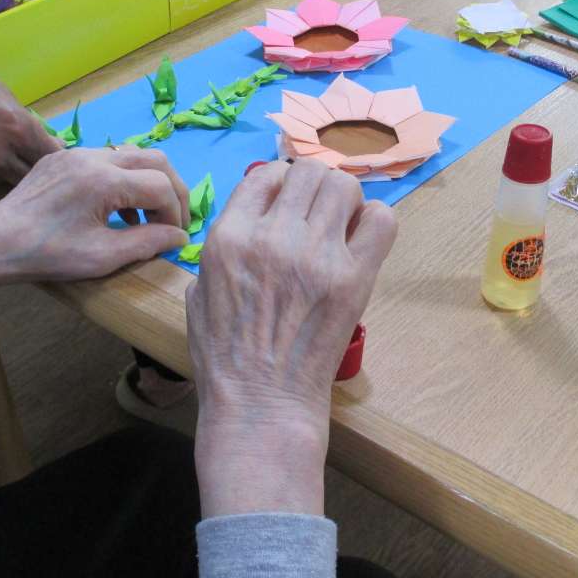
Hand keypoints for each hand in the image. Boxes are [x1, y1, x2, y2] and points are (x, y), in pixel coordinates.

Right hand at [0, 54, 60, 189]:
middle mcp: (1, 156)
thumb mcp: (3, 96)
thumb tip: (53, 145)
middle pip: (30, 181)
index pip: (52, 159)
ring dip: (0, 174)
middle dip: (31, 176)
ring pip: (0, 183)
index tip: (54, 163)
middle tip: (28, 169)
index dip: (55, 162)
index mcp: (20, 130)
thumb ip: (29, 126)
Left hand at [0, 147, 191, 308]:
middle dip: (172, 190)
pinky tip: (117, 209)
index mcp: (104, 180)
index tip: (174, 237)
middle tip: (174, 220)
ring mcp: (75, 152)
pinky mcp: (61, 157)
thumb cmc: (48, 255)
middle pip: (155, 160)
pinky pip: (106, 159)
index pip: (161, 186)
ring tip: (148, 217)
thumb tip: (179, 236)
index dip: (176, 213)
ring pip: (132, 155)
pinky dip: (123, 180)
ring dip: (148, 183)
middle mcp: (93, 156)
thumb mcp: (103, 256)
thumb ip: (147, 242)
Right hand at [188, 160, 397, 517]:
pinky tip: (361, 243)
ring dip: (345, 202)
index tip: (288, 207)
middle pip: (309, 172)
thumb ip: (220, 252)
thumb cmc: (224, 358)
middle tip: (318, 216)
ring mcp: (316, 255)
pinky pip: (380, 220)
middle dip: (315, 189)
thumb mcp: (197, 295)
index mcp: (229, 238)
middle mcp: (272, 236)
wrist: (261, 404)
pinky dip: (374, 222)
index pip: (265, 174)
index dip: (281, 185)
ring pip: (344, 186)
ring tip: (341, 228)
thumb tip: (249, 225)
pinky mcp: (353, 278)